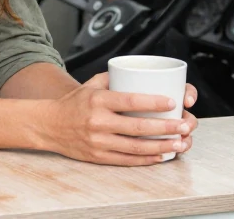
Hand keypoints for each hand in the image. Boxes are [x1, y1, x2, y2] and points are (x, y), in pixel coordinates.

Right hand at [34, 73, 196, 165]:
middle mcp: (98, 122)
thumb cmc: (73, 104)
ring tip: (179, 143)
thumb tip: (138, 72)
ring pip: (136, 147)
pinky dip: (146, 159)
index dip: (154, 102)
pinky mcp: (98, 157)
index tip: (172, 102)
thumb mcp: (89, 85)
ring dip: (161, 146)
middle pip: (138, 127)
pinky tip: (161, 155)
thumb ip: (113, 78)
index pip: (130, 101)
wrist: (49, 126)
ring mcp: (98, 142)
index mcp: (98, 100)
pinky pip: (127, 160)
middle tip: (184, 126)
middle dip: (166, 128)